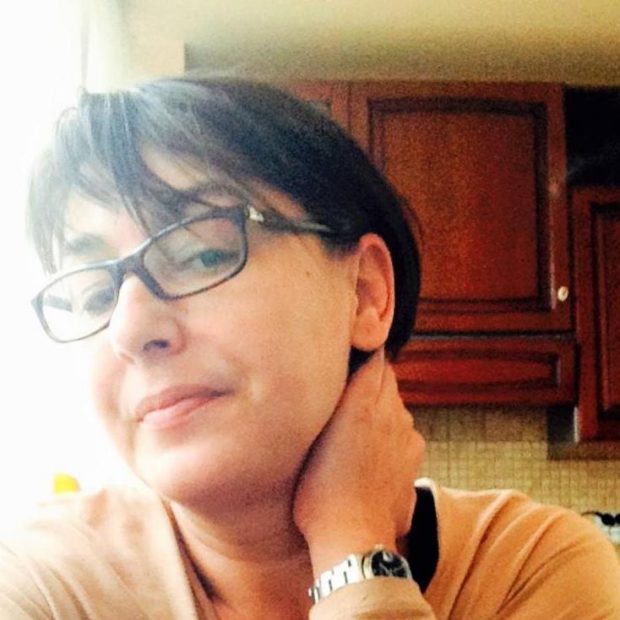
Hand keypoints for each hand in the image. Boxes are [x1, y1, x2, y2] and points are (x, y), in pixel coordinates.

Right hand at [293, 349, 425, 573]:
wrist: (353, 537)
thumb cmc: (318, 490)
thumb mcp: (310, 440)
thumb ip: (327, 406)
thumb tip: (332, 384)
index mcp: (363, 402)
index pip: (375, 359)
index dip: (365, 353)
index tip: (353, 352)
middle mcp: (391, 412)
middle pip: (388, 380)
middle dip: (372, 379)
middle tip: (349, 391)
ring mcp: (407, 435)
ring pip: (396, 407)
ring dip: (382, 409)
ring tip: (358, 430)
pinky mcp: (416, 457)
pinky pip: (404, 434)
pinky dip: (392, 436)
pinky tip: (374, 456)